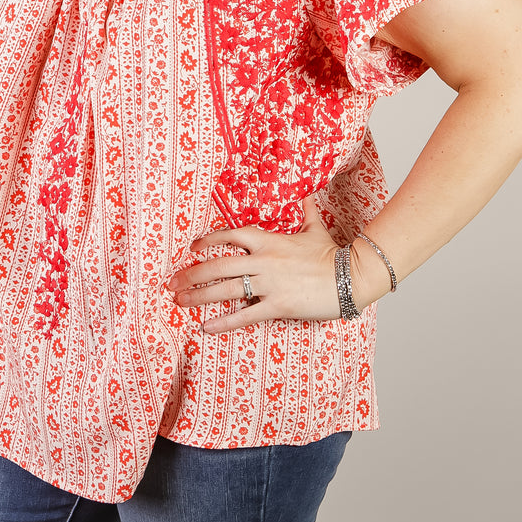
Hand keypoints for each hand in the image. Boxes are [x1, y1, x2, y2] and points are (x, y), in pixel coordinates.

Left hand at [167, 195, 340, 332]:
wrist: (349, 277)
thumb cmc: (331, 253)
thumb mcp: (315, 229)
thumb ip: (306, 211)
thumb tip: (307, 195)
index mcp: (268, 240)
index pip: (230, 235)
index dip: (208, 241)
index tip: (193, 248)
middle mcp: (262, 260)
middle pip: (217, 265)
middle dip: (192, 274)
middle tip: (172, 282)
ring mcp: (268, 284)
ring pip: (225, 290)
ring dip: (199, 296)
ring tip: (180, 301)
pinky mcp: (277, 306)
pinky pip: (244, 315)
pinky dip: (223, 322)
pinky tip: (206, 327)